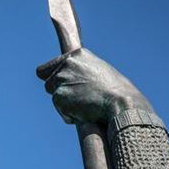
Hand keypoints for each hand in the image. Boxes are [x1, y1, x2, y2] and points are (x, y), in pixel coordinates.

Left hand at [36, 48, 153, 125]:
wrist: (121, 102)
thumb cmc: (116, 91)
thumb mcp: (100, 72)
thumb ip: (83, 72)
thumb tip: (75, 81)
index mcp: (78, 54)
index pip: (47, 67)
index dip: (50, 77)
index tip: (53, 82)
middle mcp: (67, 64)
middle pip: (49, 83)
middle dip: (60, 91)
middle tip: (79, 98)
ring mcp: (62, 79)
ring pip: (53, 95)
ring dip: (65, 103)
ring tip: (86, 104)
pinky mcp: (59, 95)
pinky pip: (60, 109)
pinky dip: (69, 114)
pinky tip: (85, 112)